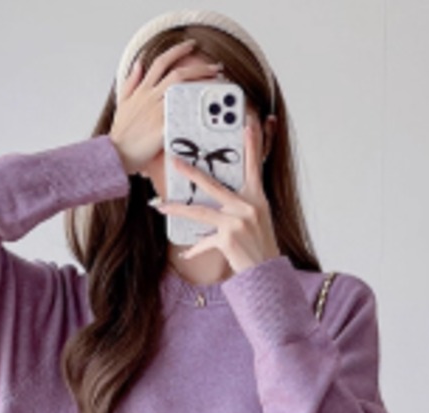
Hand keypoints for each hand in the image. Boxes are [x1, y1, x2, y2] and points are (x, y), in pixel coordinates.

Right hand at [109, 39, 224, 174]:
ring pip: (182, 92)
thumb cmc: (121, 131)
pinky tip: (210, 111)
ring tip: (217, 85)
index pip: (161, 62)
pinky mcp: (161, 130)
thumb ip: (131, 81)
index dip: (177, 51)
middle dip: (199, 68)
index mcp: (143, 90)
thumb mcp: (122, 101)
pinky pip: (181, 118)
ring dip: (202, 86)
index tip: (190, 45)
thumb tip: (139, 63)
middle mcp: (151, 97)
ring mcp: (156, 113)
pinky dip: (195, 114)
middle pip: (178, 75)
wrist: (116, 153)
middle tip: (215, 67)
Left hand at [151, 109, 280, 274]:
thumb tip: (219, 199)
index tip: (248, 124)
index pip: (254, 166)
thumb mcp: (259, 219)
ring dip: (178, 209)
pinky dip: (195, 249)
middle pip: (213, 185)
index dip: (252, 144)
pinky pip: (205, 242)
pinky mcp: (228, 239)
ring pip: (200, 212)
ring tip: (161, 206)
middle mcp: (247, 206)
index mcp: (257, 198)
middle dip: (191, 172)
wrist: (267, 273)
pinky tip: (185, 255)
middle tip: (173, 161)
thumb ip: (242, 204)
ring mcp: (236, 222)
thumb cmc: (261, 246)